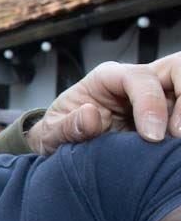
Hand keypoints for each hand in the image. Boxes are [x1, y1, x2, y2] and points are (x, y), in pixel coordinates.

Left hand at [27, 52, 180, 154]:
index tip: (151, 136)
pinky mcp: (168, 115)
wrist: (65, 150)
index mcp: (107, 79)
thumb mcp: (51, 134)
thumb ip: (67, 126)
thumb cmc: (59, 134)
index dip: (150, 103)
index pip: (139, 77)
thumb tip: (90, 114)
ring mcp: (157, 97)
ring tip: (178, 144)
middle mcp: (136, 82)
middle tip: (176, 136)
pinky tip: (176, 149)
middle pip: (177, 70)